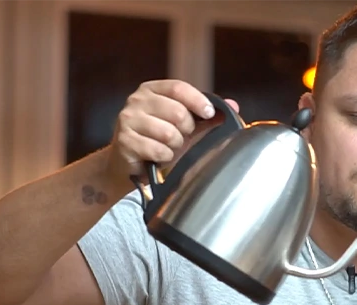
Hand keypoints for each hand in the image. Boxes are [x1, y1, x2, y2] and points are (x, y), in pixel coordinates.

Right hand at [109, 79, 239, 178]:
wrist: (126, 164)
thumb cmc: (156, 141)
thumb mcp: (183, 127)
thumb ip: (205, 117)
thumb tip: (232, 106)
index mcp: (151, 90)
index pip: (179, 87)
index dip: (198, 101)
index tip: (209, 113)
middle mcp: (136, 100)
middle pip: (177, 111)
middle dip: (187, 130)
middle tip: (182, 138)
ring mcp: (128, 119)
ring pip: (169, 133)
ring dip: (175, 146)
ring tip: (168, 148)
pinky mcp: (124, 141)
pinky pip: (158, 150)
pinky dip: (164, 157)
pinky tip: (157, 157)